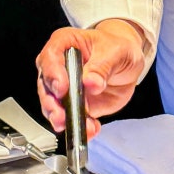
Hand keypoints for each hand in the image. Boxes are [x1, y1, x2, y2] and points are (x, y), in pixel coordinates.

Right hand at [36, 18, 145, 136]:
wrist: (127, 63)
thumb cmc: (117, 47)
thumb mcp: (116, 51)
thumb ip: (103, 67)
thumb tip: (91, 82)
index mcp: (64, 44)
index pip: (51, 57)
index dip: (53, 74)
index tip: (62, 89)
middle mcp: (58, 67)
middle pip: (46, 86)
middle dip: (52, 104)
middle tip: (62, 115)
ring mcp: (65, 89)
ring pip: (54, 106)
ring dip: (63, 119)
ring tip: (79, 126)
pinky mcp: (75, 105)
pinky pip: (72, 119)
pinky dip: (81, 127)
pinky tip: (91, 129)